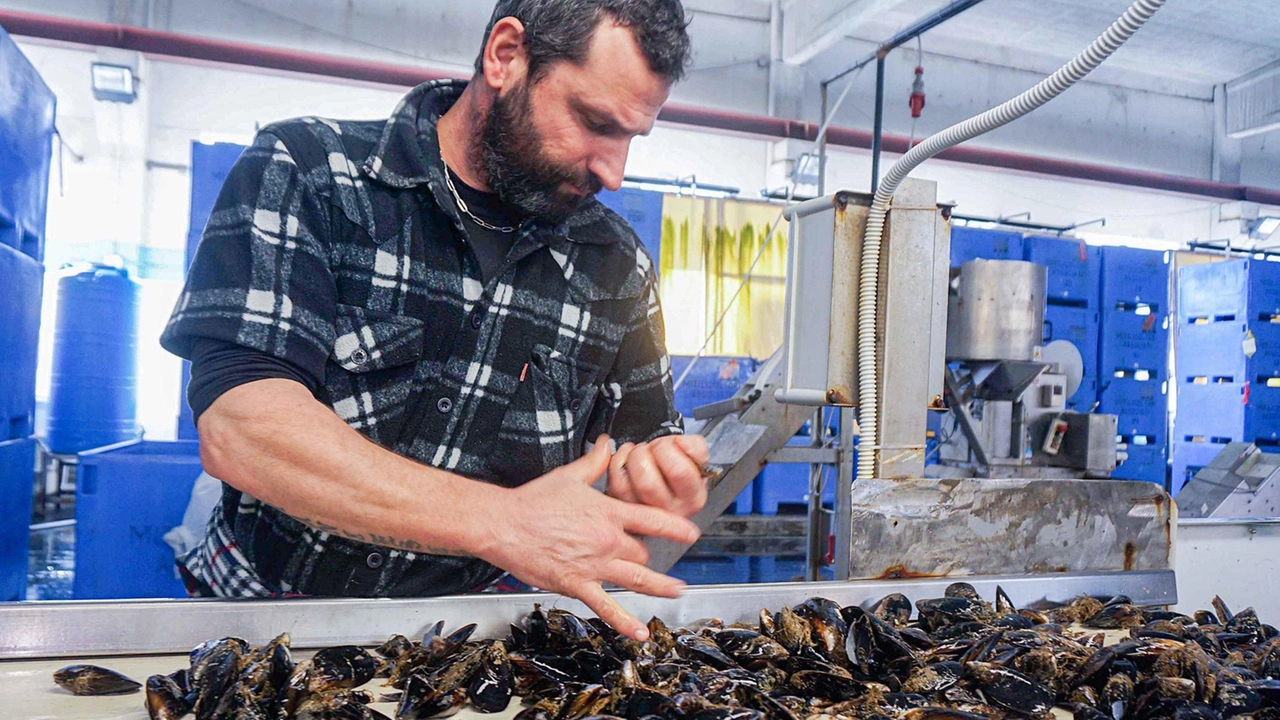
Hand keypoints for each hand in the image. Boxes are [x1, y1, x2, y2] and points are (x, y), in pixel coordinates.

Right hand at [478, 436, 700, 640]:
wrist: (504, 524)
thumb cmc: (533, 500)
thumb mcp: (569, 475)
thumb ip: (595, 461)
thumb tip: (608, 443)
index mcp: (608, 512)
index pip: (654, 520)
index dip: (676, 528)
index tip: (691, 533)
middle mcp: (607, 540)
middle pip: (643, 552)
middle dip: (647, 554)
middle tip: (648, 556)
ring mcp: (594, 565)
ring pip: (637, 578)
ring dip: (660, 586)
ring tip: (677, 591)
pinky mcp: (577, 584)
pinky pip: (606, 606)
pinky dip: (625, 621)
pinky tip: (639, 633)